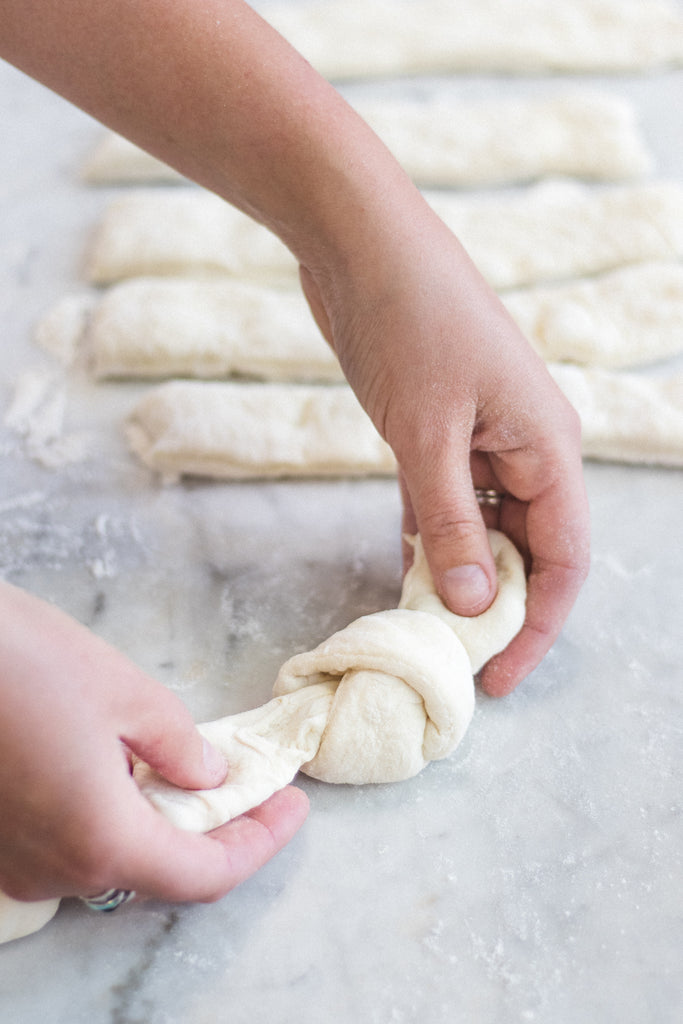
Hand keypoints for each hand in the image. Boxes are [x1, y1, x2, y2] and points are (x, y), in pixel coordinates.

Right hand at [0, 582, 307, 904]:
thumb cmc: (21, 663)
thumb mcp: (127, 694)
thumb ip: (181, 749)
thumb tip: (209, 779)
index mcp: (100, 840)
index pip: (205, 874)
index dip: (261, 842)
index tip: (294, 805)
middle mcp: (57, 872)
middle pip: (163, 870)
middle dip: (220, 831)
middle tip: (258, 785)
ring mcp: (20, 864)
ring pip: (118, 858)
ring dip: (170, 823)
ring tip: (207, 771)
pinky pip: (75, 843)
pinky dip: (120, 817)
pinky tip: (136, 771)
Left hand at [300, 197, 589, 696]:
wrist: (359, 243)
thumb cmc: (408, 323)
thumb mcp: (427, 434)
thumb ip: (449, 523)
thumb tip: (470, 607)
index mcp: (547, 448)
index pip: (562, 559)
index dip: (536, 625)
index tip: (498, 677)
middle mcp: (525, 449)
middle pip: (525, 551)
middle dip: (493, 608)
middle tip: (448, 662)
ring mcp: (480, 439)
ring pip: (481, 530)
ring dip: (456, 578)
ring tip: (423, 631)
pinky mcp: (437, 431)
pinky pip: (442, 503)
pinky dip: (427, 539)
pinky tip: (404, 576)